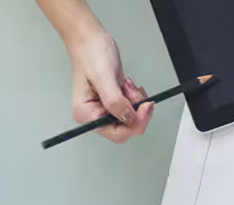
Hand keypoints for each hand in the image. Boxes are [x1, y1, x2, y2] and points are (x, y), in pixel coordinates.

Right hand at [66, 27, 152, 141]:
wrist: (90, 39)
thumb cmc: (90, 53)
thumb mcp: (104, 79)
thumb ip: (116, 103)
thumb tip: (130, 119)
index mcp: (86, 114)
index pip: (118, 134)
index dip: (135, 124)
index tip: (144, 109)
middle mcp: (95, 115)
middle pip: (128, 127)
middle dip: (135, 110)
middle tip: (133, 92)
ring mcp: (105, 109)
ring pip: (133, 117)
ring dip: (136, 101)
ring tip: (125, 84)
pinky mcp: (114, 102)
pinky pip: (133, 108)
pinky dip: (136, 97)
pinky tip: (126, 85)